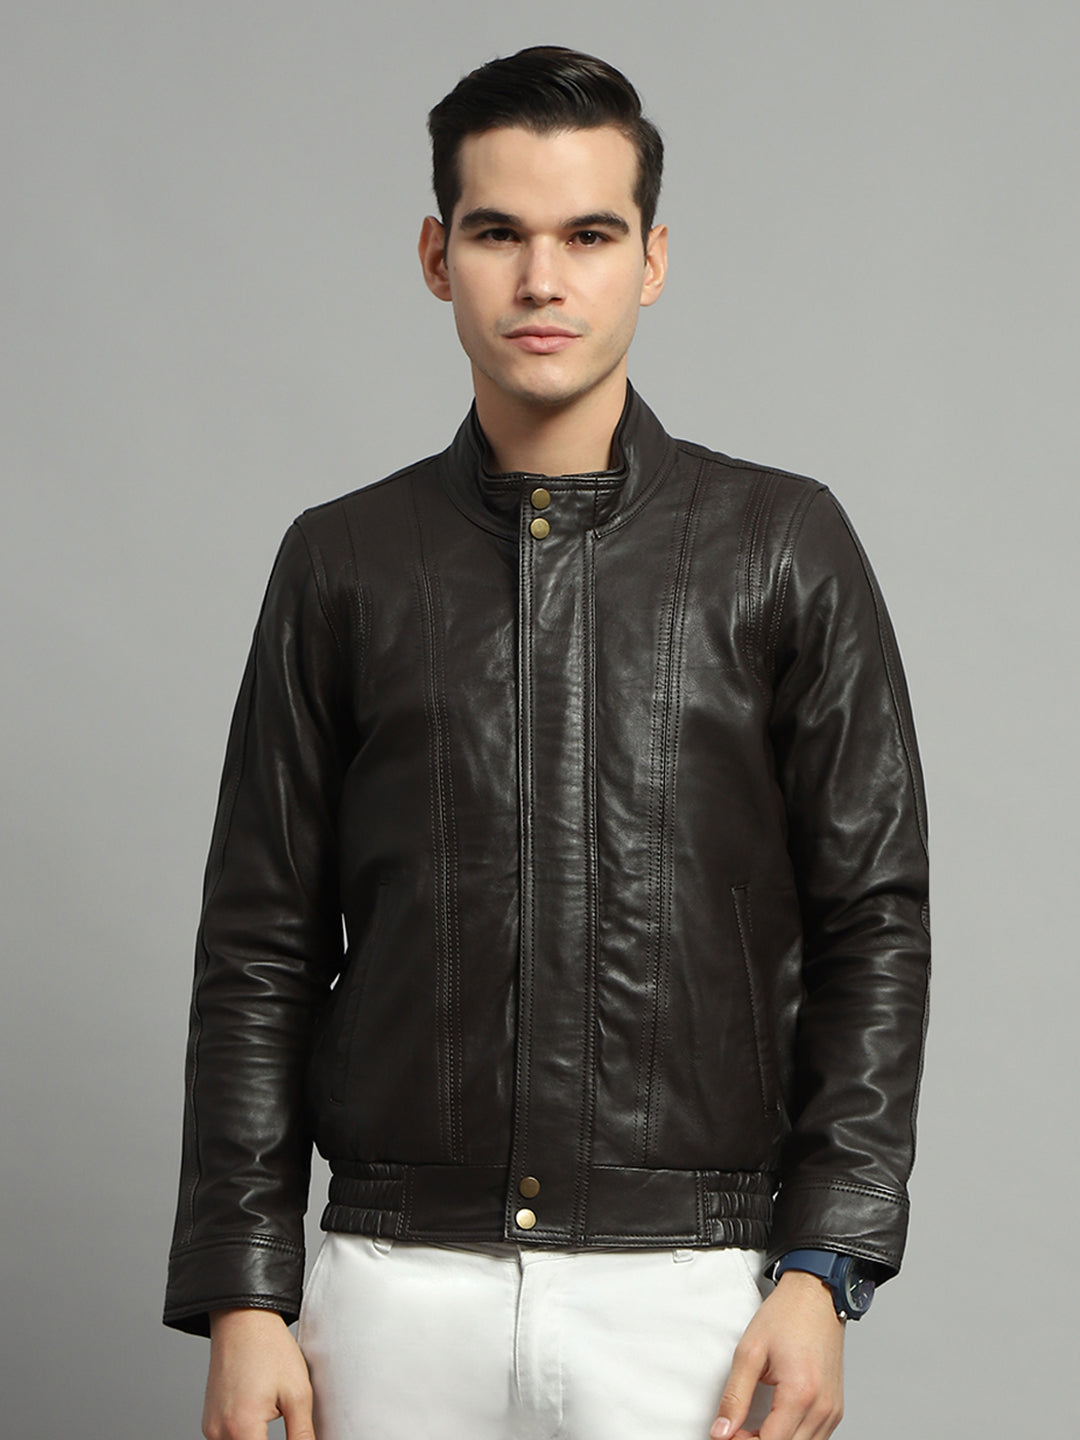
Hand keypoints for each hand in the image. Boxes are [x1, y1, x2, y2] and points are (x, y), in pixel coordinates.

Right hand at [203, 1308, 315, 1439]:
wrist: (242, 1318)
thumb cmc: (270, 1348)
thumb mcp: (298, 1393)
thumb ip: (302, 1435)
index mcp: (242, 1428)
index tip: (297, 1438)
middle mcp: (219, 1433)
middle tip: (292, 1431)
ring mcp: (211, 1428)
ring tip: (275, 1418)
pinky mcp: (210, 1422)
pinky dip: (246, 1439)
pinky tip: (262, 1425)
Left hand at [710, 1269, 844, 1439]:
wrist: (816, 1295)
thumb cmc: (787, 1316)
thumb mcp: (749, 1351)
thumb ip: (734, 1397)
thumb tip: (722, 1431)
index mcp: (801, 1393)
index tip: (727, 1434)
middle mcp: (822, 1408)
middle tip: (735, 1430)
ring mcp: (832, 1410)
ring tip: (751, 1427)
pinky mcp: (834, 1409)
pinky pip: (814, 1439)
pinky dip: (792, 1437)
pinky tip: (773, 1424)